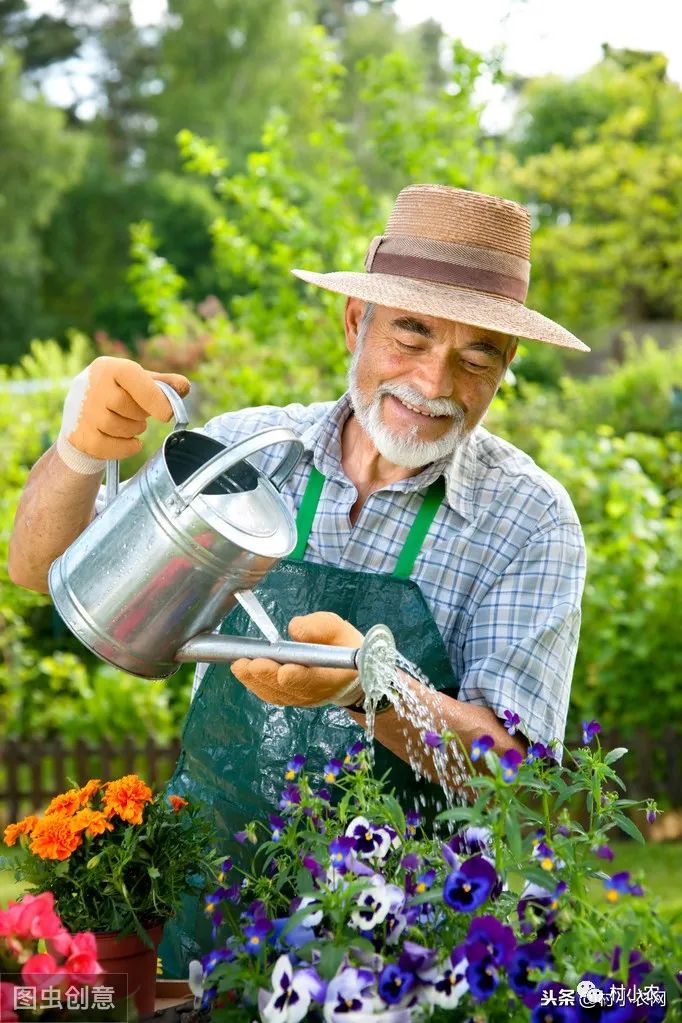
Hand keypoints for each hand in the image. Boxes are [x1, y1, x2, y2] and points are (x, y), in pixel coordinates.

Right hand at [56, 357, 190, 474]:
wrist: (80, 417)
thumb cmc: (117, 396)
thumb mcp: (138, 384)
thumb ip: (163, 384)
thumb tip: (184, 386)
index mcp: (107, 367)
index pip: (134, 378)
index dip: (155, 398)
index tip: (167, 414)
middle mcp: (90, 386)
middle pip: (130, 407)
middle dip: (141, 415)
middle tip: (138, 415)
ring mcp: (83, 412)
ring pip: (121, 428)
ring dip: (133, 431)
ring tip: (128, 424)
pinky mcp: (79, 436)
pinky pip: (112, 447)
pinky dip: (126, 447)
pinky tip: (125, 440)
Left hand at [231, 612, 364, 707]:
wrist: (348, 673)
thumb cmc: (342, 646)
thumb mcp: (338, 628)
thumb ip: (318, 627)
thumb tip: (294, 630)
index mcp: (333, 676)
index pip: (314, 680)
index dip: (298, 677)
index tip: (284, 671)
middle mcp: (316, 693)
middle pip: (289, 689)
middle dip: (267, 676)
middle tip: (248, 663)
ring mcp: (301, 699)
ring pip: (276, 694)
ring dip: (256, 681)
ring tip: (240, 666)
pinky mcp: (290, 699)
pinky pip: (271, 695)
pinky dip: (256, 685)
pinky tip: (244, 672)